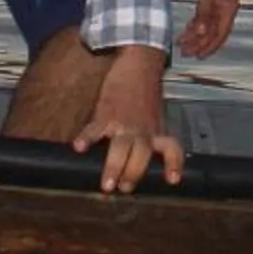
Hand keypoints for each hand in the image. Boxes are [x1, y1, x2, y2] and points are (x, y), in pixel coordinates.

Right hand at [70, 45, 183, 194]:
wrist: (138, 64)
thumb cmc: (144, 94)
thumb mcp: (154, 116)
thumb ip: (150, 136)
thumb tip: (143, 159)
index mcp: (156, 131)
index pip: (171, 149)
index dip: (174, 164)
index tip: (172, 181)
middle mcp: (142, 129)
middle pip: (142, 154)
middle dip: (133, 172)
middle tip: (124, 189)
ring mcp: (124, 122)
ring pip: (121, 146)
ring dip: (114, 165)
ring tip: (106, 185)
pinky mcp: (106, 112)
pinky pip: (95, 128)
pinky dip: (87, 138)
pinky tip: (78, 148)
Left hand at [181, 0, 239, 59]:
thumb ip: (204, 13)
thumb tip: (202, 33)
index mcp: (229, 9)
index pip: (220, 34)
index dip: (210, 47)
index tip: (198, 56)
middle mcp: (226, 9)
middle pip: (213, 32)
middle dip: (200, 44)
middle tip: (186, 53)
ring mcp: (219, 4)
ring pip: (207, 26)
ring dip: (196, 36)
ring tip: (182, 44)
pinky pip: (203, 17)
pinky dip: (195, 25)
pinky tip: (186, 31)